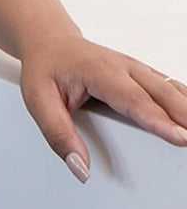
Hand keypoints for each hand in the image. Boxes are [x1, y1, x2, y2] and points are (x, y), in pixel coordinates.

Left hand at [20, 34, 186, 182]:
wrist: (48, 42)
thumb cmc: (45, 68)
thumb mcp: (37, 99)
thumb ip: (58, 134)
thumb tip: (80, 167)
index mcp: (98, 70)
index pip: (133, 98)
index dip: (158, 120)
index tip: (179, 137)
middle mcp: (123, 66)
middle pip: (162, 93)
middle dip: (184, 117)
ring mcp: (136, 69)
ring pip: (171, 89)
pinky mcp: (144, 75)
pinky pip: (171, 88)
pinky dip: (184, 103)